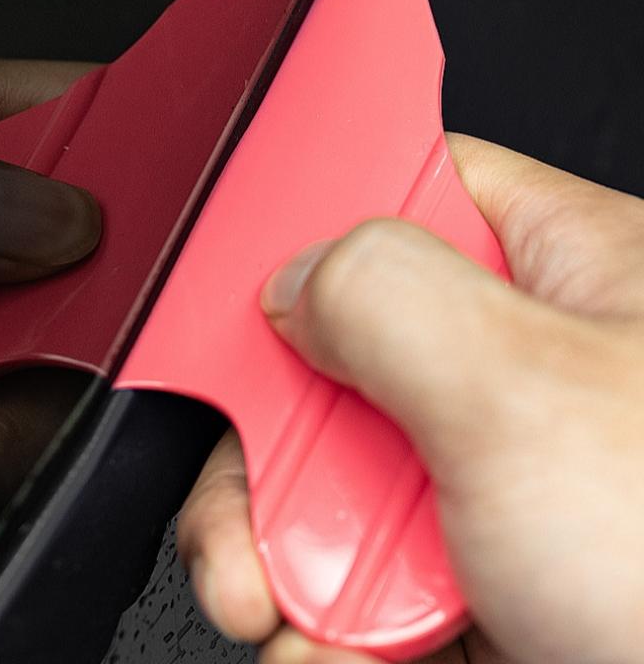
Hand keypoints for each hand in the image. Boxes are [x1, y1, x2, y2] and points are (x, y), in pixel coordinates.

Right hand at [178, 133, 643, 663]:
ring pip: (335, 470)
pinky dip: (320, 618)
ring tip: (281, 607)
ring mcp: (492, 473)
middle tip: (250, 508)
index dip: (316, 220)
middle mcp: (524, 366)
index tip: (239, 285)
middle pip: (340, 349)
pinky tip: (324, 647)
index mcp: (566, 272)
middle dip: (273, 439)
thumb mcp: (531, 402)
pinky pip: (358, 565)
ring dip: (284, 548)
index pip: (408, 188)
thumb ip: (391, 301)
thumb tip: (297, 280)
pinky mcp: (473, 568)